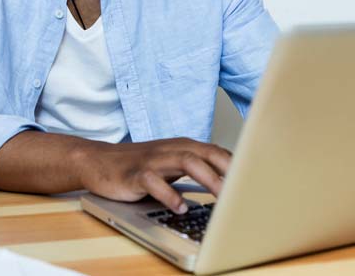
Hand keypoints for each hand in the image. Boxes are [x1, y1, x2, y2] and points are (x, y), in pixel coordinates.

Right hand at [77, 137, 231, 213]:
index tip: (255, 184)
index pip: (218, 152)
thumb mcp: (171, 164)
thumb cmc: (139, 165)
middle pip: (207, 153)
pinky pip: (155, 181)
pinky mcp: (135, 174)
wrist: (98, 161)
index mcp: (184, 146)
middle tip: (245, 190)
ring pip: (186, 162)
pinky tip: (179, 207)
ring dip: (207, 179)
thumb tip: (228, 185)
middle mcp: (172, 149)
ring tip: (221, 197)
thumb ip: (197, 170)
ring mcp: (154, 160)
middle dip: (229, 170)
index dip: (238, 167)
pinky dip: (169, 195)